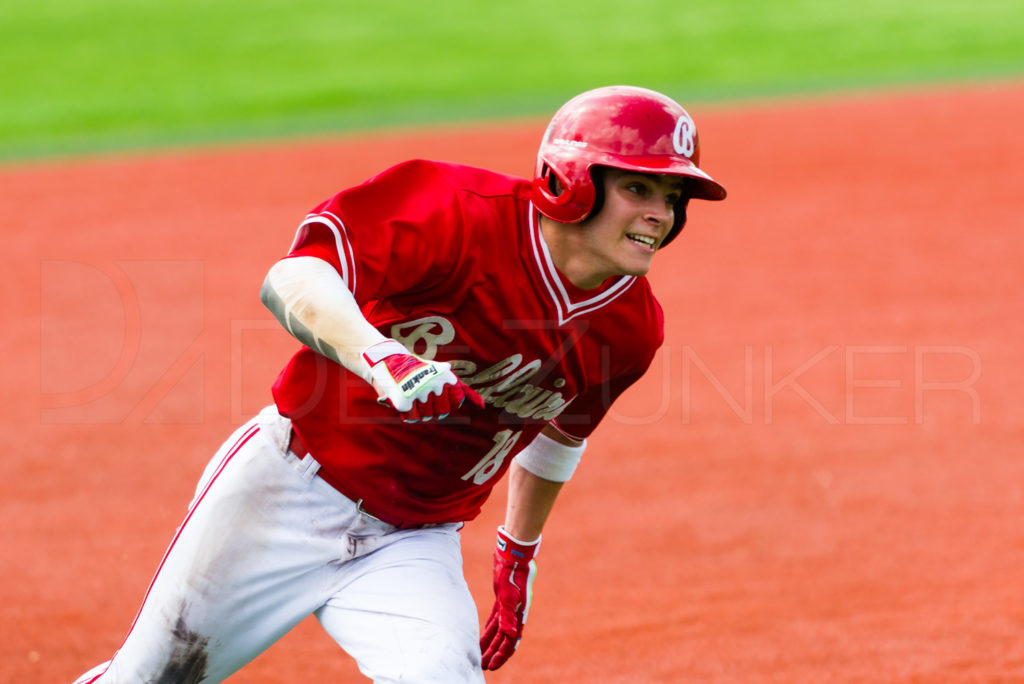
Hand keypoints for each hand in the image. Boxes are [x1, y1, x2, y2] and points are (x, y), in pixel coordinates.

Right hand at [361, 339, 483, 422]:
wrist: (386, 359)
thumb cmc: (416, 369)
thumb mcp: (440, 373)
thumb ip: (461, 389)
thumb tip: (483, 405)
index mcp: (445, 375)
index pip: (456, 402)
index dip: (448, 403)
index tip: (438, 396)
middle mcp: (434, 383)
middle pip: (442, 413)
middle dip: (433, 408)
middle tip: (423, 395)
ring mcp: (419, 393)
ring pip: (426, 416)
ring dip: (420, 410)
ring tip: (413, 395)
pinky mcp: (404, 401)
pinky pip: (412, 418)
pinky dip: (408, 413)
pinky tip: (404, 400)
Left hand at [480, 526, 539, 670]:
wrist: (513, 555)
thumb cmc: (512, 575)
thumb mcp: (508, 596)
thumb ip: (508, 616)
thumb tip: (510, 635)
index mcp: (517, 615)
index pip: (509, 641)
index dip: (501, 655)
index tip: (492, 666)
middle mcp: (514, 613)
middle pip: (503, 639)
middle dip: (494, 653)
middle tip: (484, 666)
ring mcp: (508, 606)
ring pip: (498, 630)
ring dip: (490, 643)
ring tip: (481, 655)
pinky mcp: (502, 599)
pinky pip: (495, 619)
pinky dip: (490, 629)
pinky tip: (484, 634)